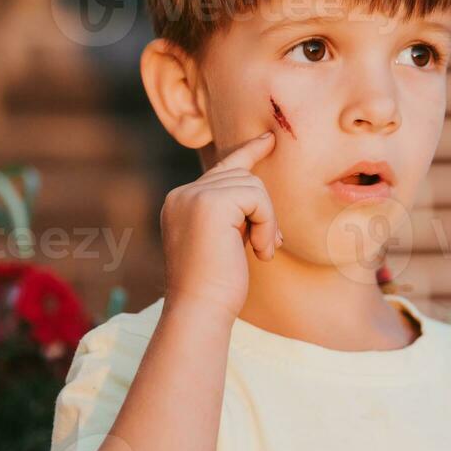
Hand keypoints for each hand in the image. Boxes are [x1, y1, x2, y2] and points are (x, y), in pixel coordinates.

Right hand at [159, 132, 281, 319]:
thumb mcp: (224, 240)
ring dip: (266, 220)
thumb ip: (233, 212)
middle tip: (267, 245)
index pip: (221, 168)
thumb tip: (256, 191)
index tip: (269, 140)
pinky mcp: (210, 202)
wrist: (201, 310)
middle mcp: (183, 194)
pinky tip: (260, 251)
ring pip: (252, 185)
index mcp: (182, 202)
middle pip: (242, 175)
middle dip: (263, 209)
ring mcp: (193, 195)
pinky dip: (267, 223)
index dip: (248, 152)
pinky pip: (256, 197)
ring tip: (261, 251)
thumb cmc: (216, 287)